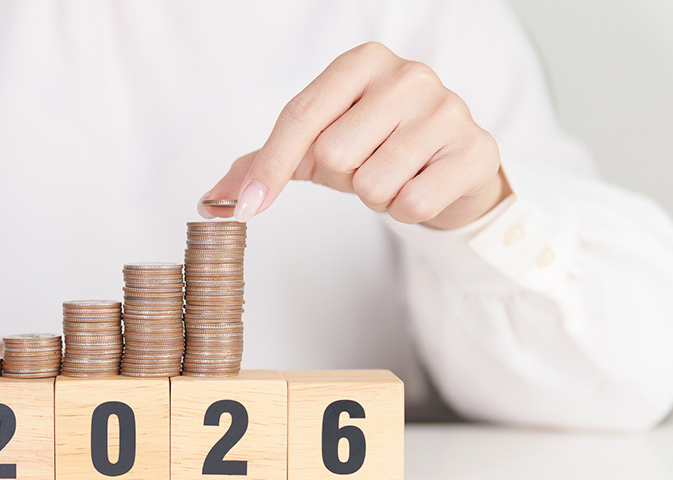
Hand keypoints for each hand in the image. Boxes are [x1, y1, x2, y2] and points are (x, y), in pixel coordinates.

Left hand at [199, 42, 510, 229]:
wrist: (450, 171)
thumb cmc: (376, 150)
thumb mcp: (315, 151)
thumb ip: (262, 166)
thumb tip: (209, 202)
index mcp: (362, 62)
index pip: (302, 116)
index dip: (272, 166)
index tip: (249, 208)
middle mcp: (408, 75)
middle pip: (334, 154)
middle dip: (341, 178)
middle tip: (365, 167)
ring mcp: (449, 108)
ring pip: (374, 183)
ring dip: (376, 197)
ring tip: (395, 177)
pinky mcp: (477, 150)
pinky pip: (413, 203)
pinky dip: (407, 209)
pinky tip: (422, 187)